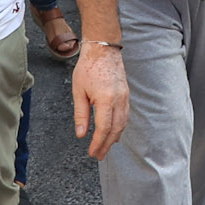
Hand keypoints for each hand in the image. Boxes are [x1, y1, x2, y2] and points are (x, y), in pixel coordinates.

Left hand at [73, 43, 128, 159]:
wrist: (103, 49)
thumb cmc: (88, 67)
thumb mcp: (78, 91)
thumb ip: (81, 114)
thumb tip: (81, 134)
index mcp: (106, 100)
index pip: (104, 128)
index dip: (98, 143)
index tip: (92, 152)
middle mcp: (119, 100)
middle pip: (116, 130)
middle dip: (107, 145)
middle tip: (99, 155)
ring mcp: (125, 97)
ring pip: (123, 124)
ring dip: (114, 138)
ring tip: (106, 147)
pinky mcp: (126, 94)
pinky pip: (125, 115)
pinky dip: (120, 127)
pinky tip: (114, 132)